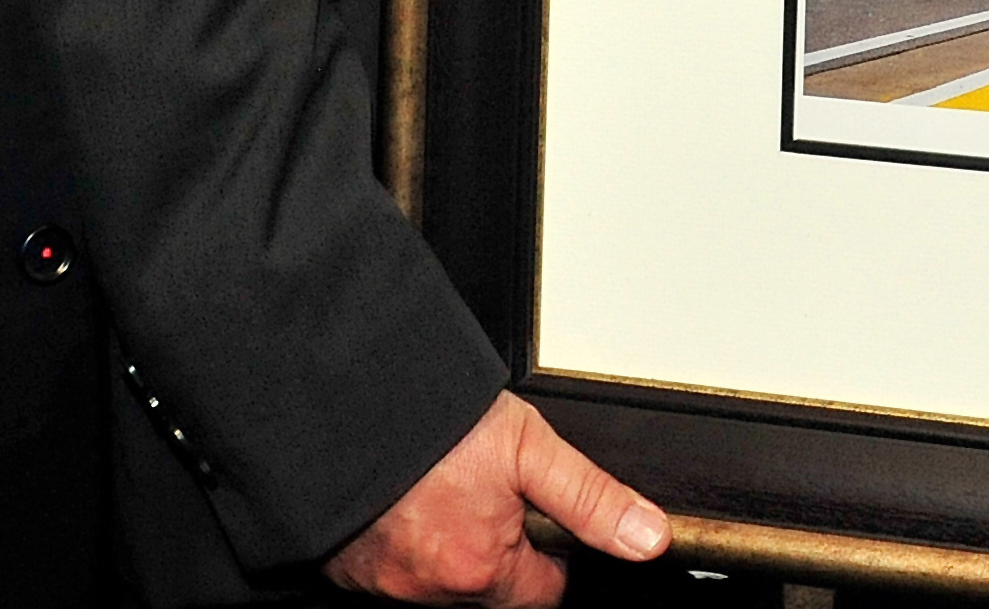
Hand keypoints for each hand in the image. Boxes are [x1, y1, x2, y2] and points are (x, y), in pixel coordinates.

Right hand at [326, 392, 665, 608]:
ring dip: (449, 544)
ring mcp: (385, 583)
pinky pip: (390, 570)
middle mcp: (432, 589)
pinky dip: (402, 541)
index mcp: (483, 568)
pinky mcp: (347, 570)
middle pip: (492, 586)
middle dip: (496, 547)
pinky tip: (404, 500)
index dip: (550, 553)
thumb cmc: (428, 419)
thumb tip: (648, 538)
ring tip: (442, 487)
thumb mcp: (527, 445)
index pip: (545, 591)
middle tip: (482, 489)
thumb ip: (591, 498)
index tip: (538, 518)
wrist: (339, 399)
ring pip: (441, 578)